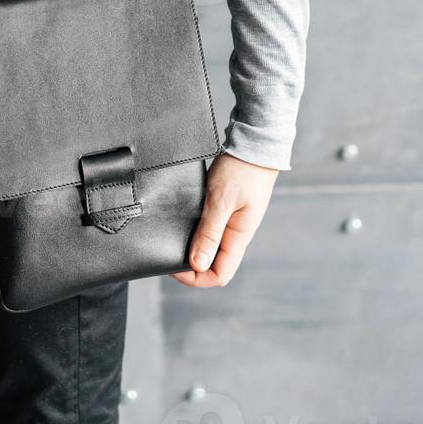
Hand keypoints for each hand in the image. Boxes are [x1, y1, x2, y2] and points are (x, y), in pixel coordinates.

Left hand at [172, 152, 278, 287]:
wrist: (254, 146)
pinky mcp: (226, 211)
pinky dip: (195, 233)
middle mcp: (235, 235)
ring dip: (192, 249)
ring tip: (173, 239)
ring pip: (210, 248)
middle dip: (190, 266)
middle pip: (213, 265)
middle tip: (168, 253)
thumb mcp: (221, 202)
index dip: (195, 278)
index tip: (173, 265)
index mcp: (238, 238)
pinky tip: (183, 224)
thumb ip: (210, 233)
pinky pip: (210, 231)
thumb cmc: (241, 171)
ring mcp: (231, 223)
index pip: (219, 275)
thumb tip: (198, 265)